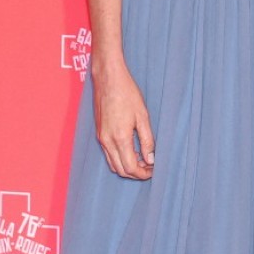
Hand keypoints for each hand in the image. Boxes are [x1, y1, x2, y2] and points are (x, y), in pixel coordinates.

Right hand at [92, 63, 154, 179]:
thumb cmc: (127, 94)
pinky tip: (131, 150)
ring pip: (113, 164)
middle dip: (136, 173)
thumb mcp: (143, 116)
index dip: (143, 173)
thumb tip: (151, 159)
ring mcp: (101, 138)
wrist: (108, 79)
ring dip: (127, 167)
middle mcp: (107, 141)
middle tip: (150, 167)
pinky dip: (119, 159)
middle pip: (121, 170)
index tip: (154, 170)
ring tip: (142, 159)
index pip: (130, 167)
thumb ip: (147, 140)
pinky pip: (108, 154)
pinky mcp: (99, 133)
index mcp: (120, 138)